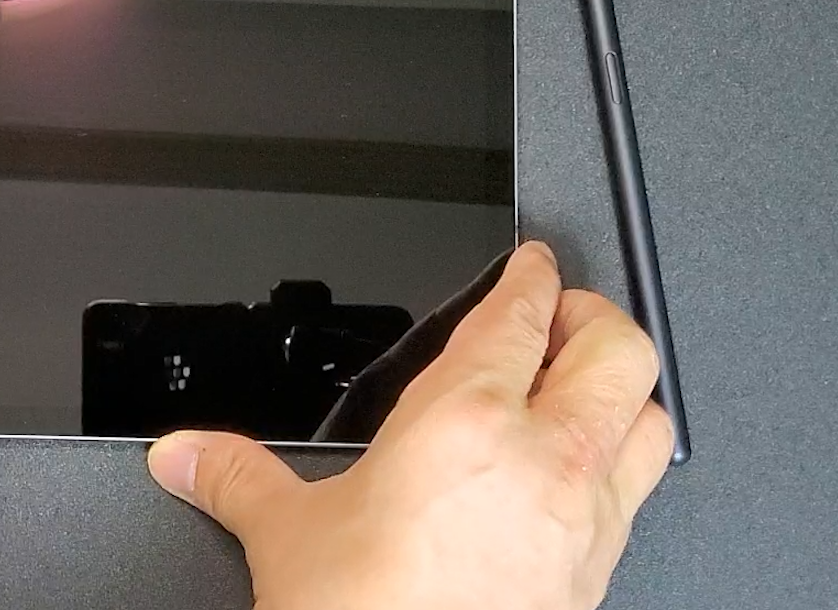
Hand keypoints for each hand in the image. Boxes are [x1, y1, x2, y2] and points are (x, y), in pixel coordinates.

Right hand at [146, 242, 673, 609]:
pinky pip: (640, 491)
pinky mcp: (599, 573)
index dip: (529, 275)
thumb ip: (236, 474)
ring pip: (651, 416)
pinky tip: (584, 474)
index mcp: (468, 421)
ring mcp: (585, 519)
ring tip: (590, 378)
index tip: (529, 264)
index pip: (519, 315)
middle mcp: (545, 460)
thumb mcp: (286, 535)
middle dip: (594, 314)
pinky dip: (624, 461)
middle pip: (616, 348)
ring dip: (626, 387)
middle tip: (564, 308)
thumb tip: (186, 454)